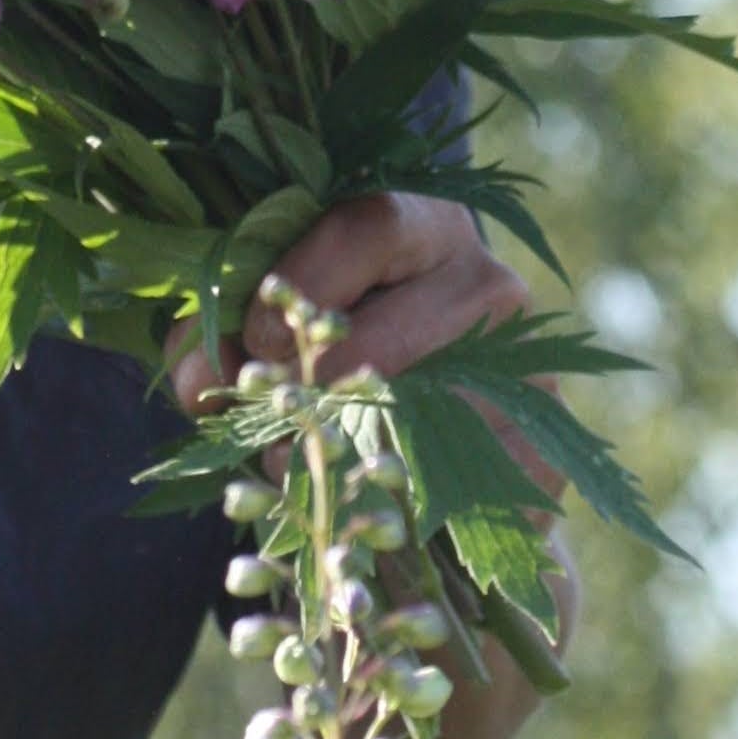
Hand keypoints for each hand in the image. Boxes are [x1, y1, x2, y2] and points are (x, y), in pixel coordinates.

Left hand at [167, 192, 569, 738]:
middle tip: (262, 425)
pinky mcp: (536, 451)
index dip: (303, 280)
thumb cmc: (333, 364)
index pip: (369, 226)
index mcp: (424, 227)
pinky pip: (454, 488)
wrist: (431, 450)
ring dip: (336, 460)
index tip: (253, 337)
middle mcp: (488, 283)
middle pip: (386, 334)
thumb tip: (200, 382)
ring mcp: (523, 368)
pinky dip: (392, 509)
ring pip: (414, 421)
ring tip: (298, 472)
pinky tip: (359, 512)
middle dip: (304, 393)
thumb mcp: (276, 325)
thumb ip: (224, 335)